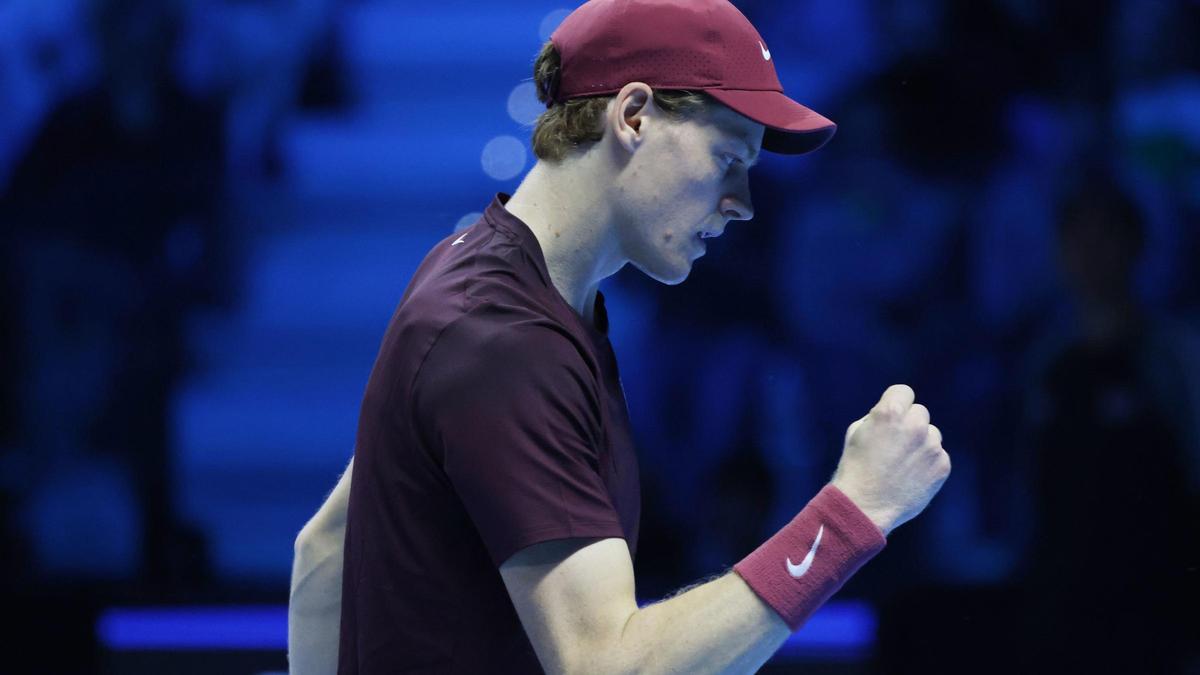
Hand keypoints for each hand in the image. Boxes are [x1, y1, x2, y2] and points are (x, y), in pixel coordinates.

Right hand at [830, 384, 950, 535]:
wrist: (864, 506)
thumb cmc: (855, 468)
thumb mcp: (856, 432)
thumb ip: (878, 417)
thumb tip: (896, 414)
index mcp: (890, 413)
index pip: (904, 391)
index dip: (896, 403)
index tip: (892, 417)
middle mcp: (914, 426)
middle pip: (920, 412)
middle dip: (909, 424)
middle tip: (895, 444)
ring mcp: (931, 446)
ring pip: (931, 434)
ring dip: (921, 444)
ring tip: (903, 464)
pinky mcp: (942, 466)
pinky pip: (938, 456)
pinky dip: (928, 464)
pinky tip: (912, 476)